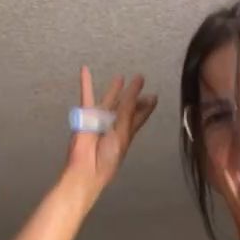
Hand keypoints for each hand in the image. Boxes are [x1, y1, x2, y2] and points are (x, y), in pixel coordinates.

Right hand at [65, 67, 156, 193]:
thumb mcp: (123, 133)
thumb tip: (135, 90)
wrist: (86, 168)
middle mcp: (114, 125)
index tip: (154, 97)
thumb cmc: (107, 157)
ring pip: (109, 100)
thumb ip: (128, 110)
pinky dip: (86, 83)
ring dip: (114, 89)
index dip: (147, 106)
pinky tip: (85, 70)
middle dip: (133, 95)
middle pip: (126, 107)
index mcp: (127, 132)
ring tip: (120, 77)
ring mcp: (100, 120)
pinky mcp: (86, 116)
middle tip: (139, 81)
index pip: (139, 116)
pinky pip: (86, 96)